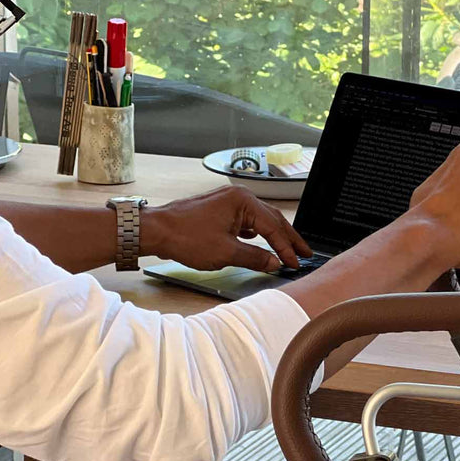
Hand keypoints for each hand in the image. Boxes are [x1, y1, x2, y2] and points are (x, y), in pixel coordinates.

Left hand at [142, 186, 310, 271]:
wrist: (155, 230)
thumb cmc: (185, 237)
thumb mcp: (225, 253)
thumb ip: (255, 257)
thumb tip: (274, 263)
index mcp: (243, 202)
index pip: (273, 227)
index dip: (286, 248)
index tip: (294, 263)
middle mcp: (238, 197)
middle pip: (272, 219)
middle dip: (289, 238)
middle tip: (304, 253)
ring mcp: (228, 201)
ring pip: (260, 219)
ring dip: (275, 235)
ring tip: (289, 249)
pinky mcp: (220, 209)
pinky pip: (246, 220)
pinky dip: (258, 233)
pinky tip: (262, 242)